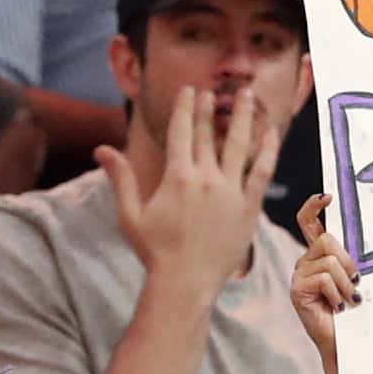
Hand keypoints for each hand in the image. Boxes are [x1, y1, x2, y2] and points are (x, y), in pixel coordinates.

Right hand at [95, 87, 278, 298]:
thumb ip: (120, 178)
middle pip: (208, 134)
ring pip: (239, 146)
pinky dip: (267, 151)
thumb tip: (101, 149)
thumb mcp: (130, 214)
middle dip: (210, 109)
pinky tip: (272, 134)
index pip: (181, 132)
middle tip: (213, 91)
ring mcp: (230, 192)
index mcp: (177, 177)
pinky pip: (262, 173)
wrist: (186, 283)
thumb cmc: (155, 251)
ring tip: (249, 96)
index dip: (185, 108)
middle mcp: (206, 179)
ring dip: (244, 118)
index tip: (190, 91)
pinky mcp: (249, 208)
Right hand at [291, 193, 359, 373]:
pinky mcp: (297, 290)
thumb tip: (368, 236)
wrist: (347, 344)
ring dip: (345, 283)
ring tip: (347, 301)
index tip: (327, 197)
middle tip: (354, 286)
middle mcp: (305, 262)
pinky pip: (323, 278)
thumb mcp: (355, 279)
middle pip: (327, 239)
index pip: (308, 222)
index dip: (313, 206)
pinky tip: (337, 308)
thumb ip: (352, 259)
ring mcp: (298, 276)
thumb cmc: (355, 312)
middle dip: (348, 262)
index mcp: (319, 256)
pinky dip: (337, 294)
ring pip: (329, 261)